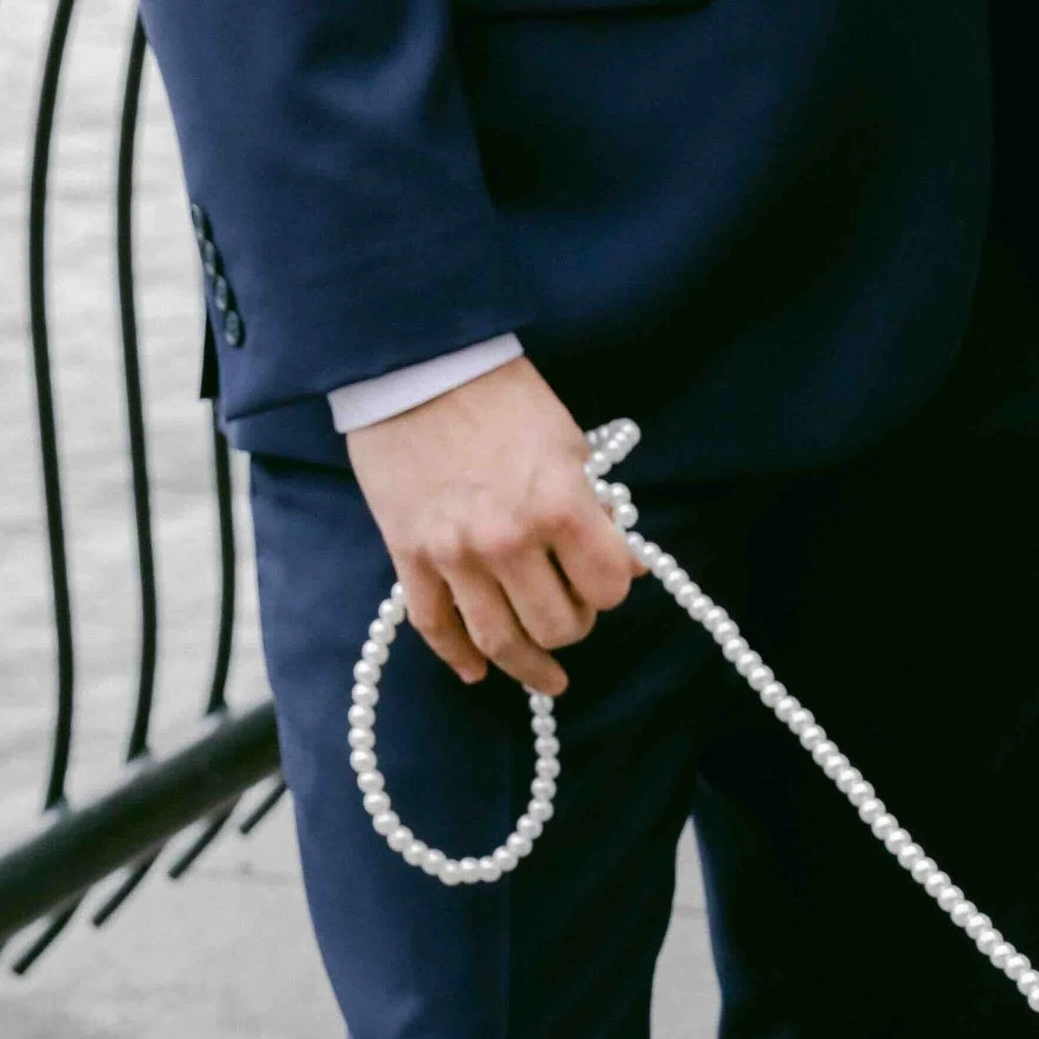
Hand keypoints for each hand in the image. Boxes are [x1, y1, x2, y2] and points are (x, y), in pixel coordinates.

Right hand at [344, 356, 638, 695]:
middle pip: (558, 627)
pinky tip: (478, 671)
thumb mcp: (569, 445)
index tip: (601, 579)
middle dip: (572, 625)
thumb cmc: (502, 396)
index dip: (610, 589)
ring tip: (544, 674)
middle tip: (569, 610)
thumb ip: (596, 512)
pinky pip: (437, 627)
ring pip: (501, 642)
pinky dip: (459, 657)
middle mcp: (507, 539)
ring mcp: (455, 553)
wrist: (415, 364)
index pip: (608, 589)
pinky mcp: (410, 555)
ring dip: (528, 665)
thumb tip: (629, 568)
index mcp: (558, 506)